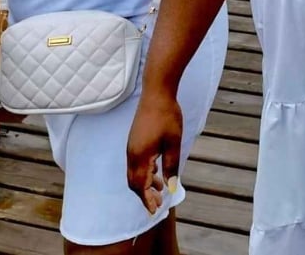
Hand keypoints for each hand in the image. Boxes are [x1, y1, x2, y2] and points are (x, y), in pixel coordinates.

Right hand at [127, 86, 183, 213]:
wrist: (157, 93)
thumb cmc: (167, 117)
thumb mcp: (173, 144)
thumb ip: (171, 167)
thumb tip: (171, 188)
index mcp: (140, 156)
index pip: (141, 186)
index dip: (147, 200)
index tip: (155, 211)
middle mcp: (132, 154)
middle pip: (134, 182)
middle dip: (144, 195)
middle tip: (157, 204)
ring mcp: (131, 147)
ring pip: (134, 173)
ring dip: (145, 183)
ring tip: (160, 189)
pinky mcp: (134, 141)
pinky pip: (136, 163)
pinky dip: (145, 173)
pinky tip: (157, 171)